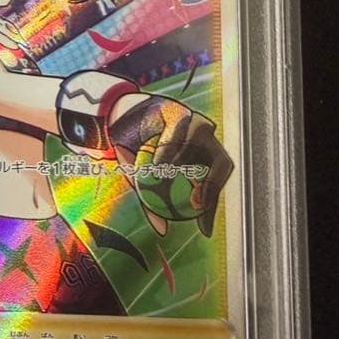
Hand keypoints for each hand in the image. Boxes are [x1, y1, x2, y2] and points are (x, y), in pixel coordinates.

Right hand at [110, 94, 233, 235]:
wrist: (116, 123)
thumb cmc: (136, 154)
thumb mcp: (145, 181)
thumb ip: (155, 201)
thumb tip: (161, 230)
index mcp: (203, 159)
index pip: (216, 184)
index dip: (213, 206)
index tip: (204, 229)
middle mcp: (204, 141)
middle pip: (222, 160)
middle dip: (213, 183)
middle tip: (197, 203)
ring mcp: (192, 122)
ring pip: (202, 140)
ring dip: (190, 161)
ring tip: (174, 182)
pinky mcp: (176, 108)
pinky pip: (179, 127)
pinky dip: (171, 147)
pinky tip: (159, 163)